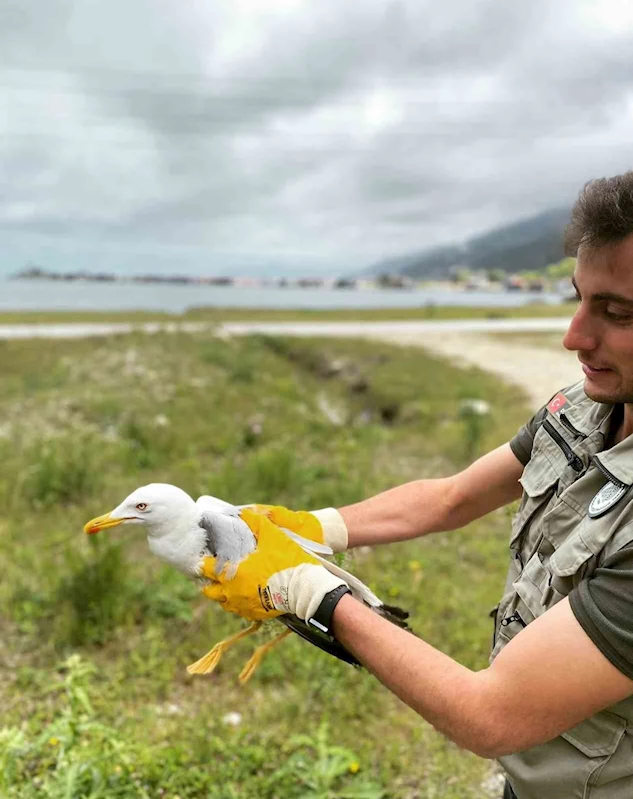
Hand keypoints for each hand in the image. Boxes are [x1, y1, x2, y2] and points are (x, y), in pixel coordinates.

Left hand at [201, 509, 345, 621]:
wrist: (306, 587)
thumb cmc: (288, 560)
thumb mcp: (272, 535)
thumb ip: (254, 522)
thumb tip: (242, 513)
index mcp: (233, 572)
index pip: (206, 568)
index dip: (203, 560)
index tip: (203, 555)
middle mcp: (232, 592)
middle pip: (209, 589)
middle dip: (208, 580)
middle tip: (213, 570)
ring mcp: (243, 605)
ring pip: (222, 601)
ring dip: (221, 591)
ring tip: (226, 581)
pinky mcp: (254, 614)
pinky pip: (237, 609)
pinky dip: (236, 601)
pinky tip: (241, 592)